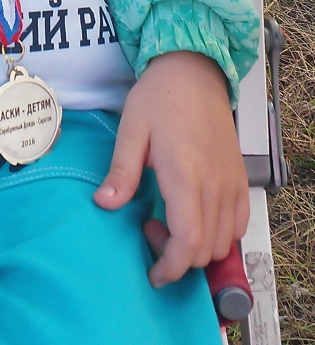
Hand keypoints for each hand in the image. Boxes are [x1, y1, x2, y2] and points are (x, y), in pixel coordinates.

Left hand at [93, 51, 249, 287]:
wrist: (194, 71)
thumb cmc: (159, 97)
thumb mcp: (131, 130)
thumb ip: (121, 172)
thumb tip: (104, 204)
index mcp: (185, 176)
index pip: (188, 243)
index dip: (171, 268)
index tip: (153, 273)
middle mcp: (214, 185)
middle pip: (207, 250)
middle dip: (178, 257)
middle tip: (150, 229)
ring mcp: (232, 183)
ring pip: (225, 242)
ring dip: (198, 247)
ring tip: (170, 220)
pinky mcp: (240, 178)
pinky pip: (239, 223)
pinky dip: (221, 234)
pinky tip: (196, 216)